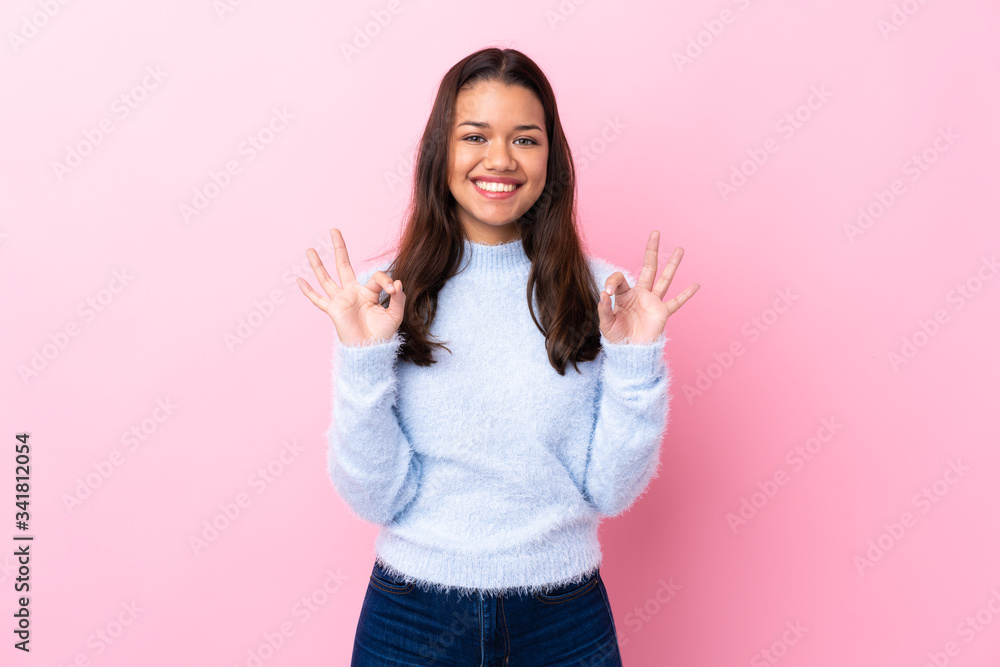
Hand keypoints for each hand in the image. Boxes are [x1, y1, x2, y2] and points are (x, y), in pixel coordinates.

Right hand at [297, 228, 404, 345]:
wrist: (370, 349)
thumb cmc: (383, 334)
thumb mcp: (395, 315)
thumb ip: (398, 298)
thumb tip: (398, 282)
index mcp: (369, 292)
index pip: (376, 277)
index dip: (386, 280)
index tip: (394, 290)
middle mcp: (352, 292)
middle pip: (343, 265)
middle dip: (339, 248)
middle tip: (334, 230)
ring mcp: (341, 300)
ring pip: (326, 278)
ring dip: (318, 264)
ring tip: (310, 250)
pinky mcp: (333, 310)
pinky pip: (318, 299)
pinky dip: (308, 291)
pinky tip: (299, 280)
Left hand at [598, 230, 698, 344]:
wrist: (630, 353)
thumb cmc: (617, 338)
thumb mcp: (606, 324)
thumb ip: (604, 308)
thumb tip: (603, 293)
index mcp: (624, 295)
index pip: (620, 279)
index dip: (612, 282)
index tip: (606, 293)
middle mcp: (640, 294)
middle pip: (648, 268)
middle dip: (651, 251)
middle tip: (655, 233)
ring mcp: (653, 302)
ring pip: (664, 279)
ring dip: (672, 264)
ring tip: (680, 249)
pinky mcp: (662, 313)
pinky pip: (676, 302)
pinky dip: (686, 295)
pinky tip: (696, 285)